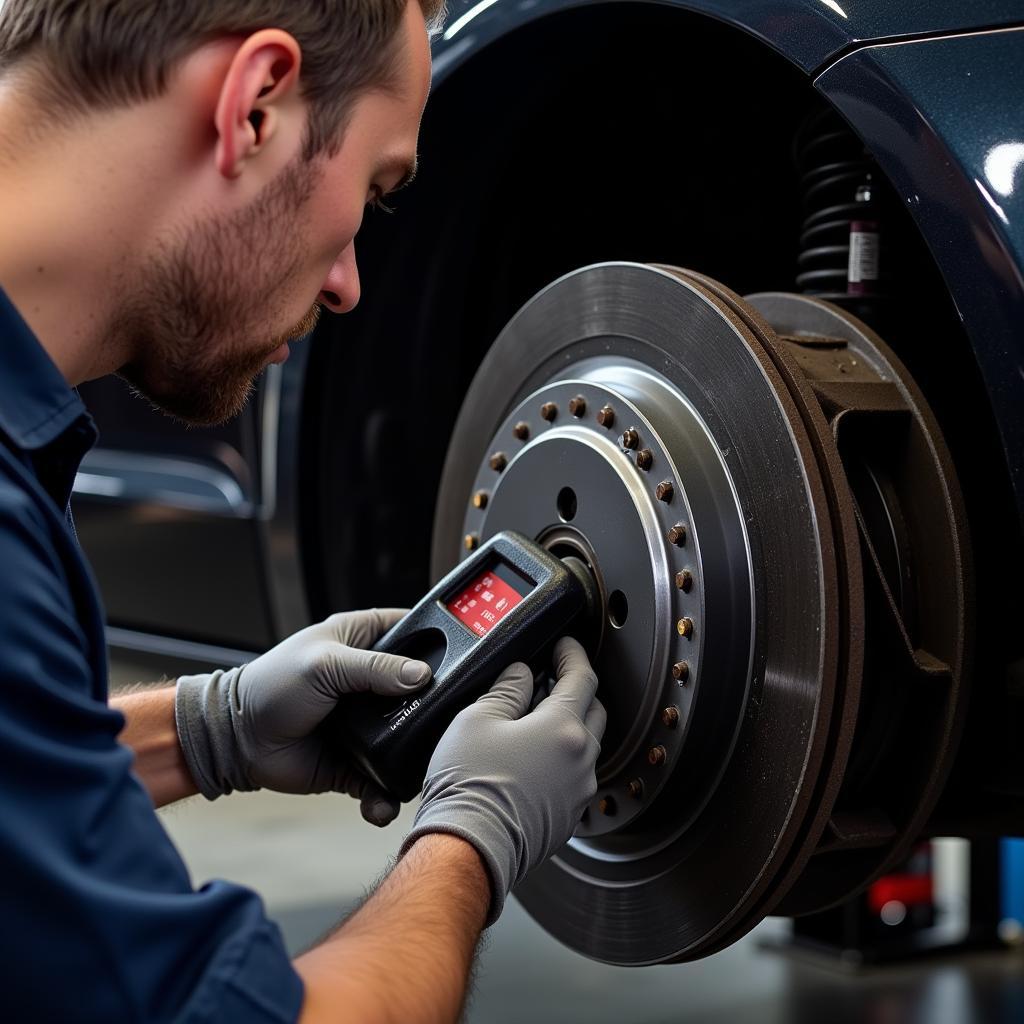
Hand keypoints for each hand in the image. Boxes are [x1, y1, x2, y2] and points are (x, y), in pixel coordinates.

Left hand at [174, 609, 430, 824]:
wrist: (236, 740)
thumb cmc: (270, 686)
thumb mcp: (325, 664)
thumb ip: (375, 668)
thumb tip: (420, 675)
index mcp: (365, 641)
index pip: (415, 632)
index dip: (440, 642)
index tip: (466, 657)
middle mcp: (373, 680)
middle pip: (422, 689)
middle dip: (437, 708)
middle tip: (451, 723)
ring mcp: (369, 721)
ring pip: (409, 736)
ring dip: (416, 755)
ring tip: (422, 770)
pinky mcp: (358, 760)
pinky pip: (383, 779)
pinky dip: (386, 794)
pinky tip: (383, 801)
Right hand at [400, 636, 604, 924]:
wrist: (467, 849)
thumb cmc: (469, 787)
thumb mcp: (477, 719)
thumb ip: (507, 689)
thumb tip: (522, 674)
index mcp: (564, 729)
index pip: (583, 677)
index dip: (573, 654)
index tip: (564, 644)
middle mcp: (582, 761)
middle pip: (594, 710)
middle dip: (576, 689)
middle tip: (551, 677)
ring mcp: (578, 793)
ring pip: (586, 746)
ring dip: (569, 726)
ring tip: (535, 719)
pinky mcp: (567, 817)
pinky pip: (574, 776)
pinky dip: (561, 758)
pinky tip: (532, 758)